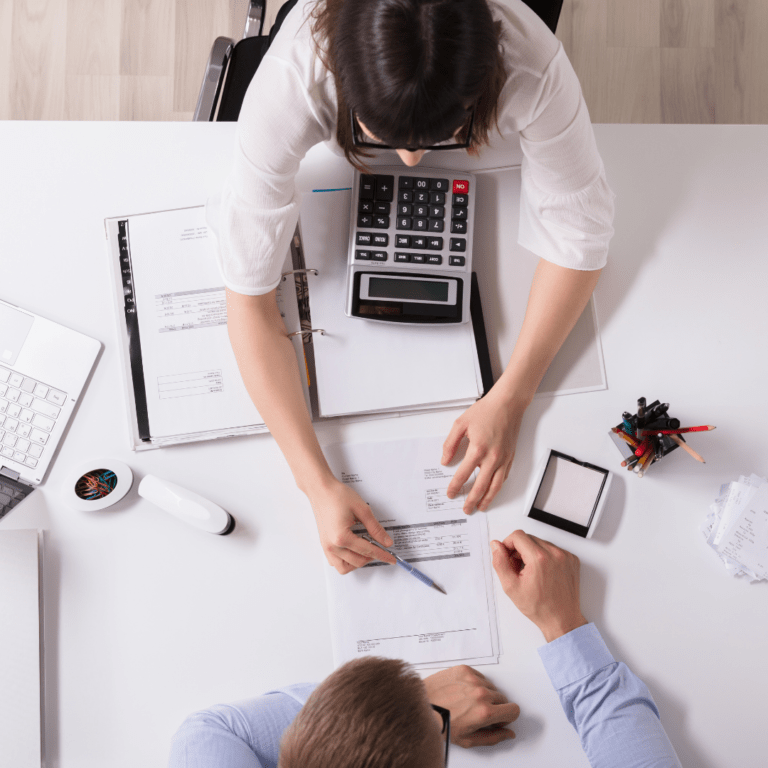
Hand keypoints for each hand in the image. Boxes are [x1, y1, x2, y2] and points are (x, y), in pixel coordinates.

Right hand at [309, 479, 396, 573]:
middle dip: (372, 558)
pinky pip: (335, 562)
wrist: (321, 489)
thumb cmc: (337, 495)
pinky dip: (346, 561)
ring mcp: (326, 546)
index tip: (391, 559)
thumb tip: (386, 542)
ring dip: (357, 563)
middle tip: (382, 550)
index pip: (367, 551)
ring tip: (367, 552)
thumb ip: (375, 528)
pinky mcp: (324, 544)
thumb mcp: (362, 510)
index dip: (382, 555)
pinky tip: (353, 551)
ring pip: (344, 567)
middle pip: (357, 561)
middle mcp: (332, 545)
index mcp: (341, 537)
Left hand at [423, 665, 518, 747]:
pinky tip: (463, 692)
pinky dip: (475, 683)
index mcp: (484, 712)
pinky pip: (480, 676)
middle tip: (478, 712)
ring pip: (491, 687)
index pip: (513, 710)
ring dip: (484, 694)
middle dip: (495, 706)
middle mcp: (481, 693)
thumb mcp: (468, 740)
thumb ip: (493, 737)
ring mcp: (472, 679)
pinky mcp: (464, 670)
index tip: (500, 718)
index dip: (507, 717)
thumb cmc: (441, 723)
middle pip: (503, 698)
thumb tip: (508, 733)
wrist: (422, 705)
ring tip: (468, 702)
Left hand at [442, 388, 523, 512]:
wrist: (508, 403)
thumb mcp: (460, 424)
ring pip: (496, 486)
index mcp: (478, 449)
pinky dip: (498, 487)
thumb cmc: (486, 411)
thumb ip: (450, 444)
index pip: (463, 474)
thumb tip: (445, 461)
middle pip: (481, 486)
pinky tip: (493, 491)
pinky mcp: (511, 457)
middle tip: (466, 509)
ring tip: (480, 507)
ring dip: (487, 499)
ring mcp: (504, 458)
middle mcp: (492, 457)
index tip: (450, 493)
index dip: (455, 486)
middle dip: (472, 500)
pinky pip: (504, 477)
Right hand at [491, 530, 586, 642]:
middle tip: (518, 569)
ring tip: (531, 572)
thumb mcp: (511, 587)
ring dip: (532, 553)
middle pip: (528, 538)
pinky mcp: (572, 559)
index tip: (507, 556)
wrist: (562, 619)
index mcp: (539, 558)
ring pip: (540, 543)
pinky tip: (543, 572)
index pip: (517, 535)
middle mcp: (555, 554)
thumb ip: (500, 562)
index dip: (507, 544)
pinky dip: (545, 557)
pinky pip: (553, 549)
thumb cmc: (539, 607)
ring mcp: (565, 556)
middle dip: (519, 550)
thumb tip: (496, 546)